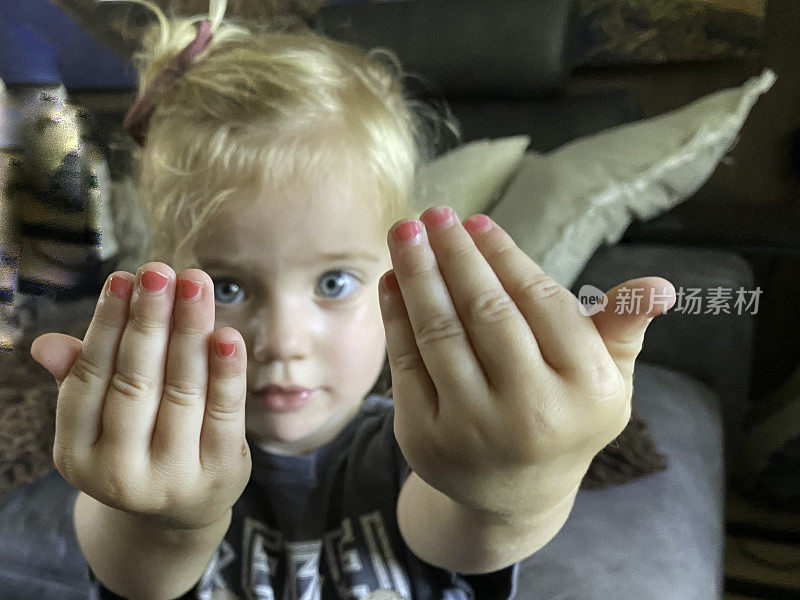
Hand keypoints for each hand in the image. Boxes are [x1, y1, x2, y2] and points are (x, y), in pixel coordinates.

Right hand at [30, 263, 250, 529]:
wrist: (184, 509)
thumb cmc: (140, 441)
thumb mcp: (103, 418)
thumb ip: (82, 377)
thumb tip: (46, 345)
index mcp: (76, 453)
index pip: (89, 379)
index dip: (105, 326)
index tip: (123, 278)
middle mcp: (118, 473)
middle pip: (136, 383)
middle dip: (150, 321)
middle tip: (161, 271)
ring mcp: (171, 479)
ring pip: (181, 393)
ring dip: (189, 333)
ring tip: (196, 285)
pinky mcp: (219, 475)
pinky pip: (223, 415)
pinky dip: (227, 374)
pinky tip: (229, 335)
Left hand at [378, 207, 674, 516]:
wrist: (515, 495)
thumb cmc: (565, 418)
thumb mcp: (606, 380)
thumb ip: (621, 329)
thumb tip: (659, 286)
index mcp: (587, 390)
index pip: (539, 303)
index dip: (504, 256)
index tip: (477, 222)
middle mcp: (530, 412)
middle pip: (485, 313)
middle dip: (455, 255)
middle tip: (434, 214)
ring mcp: (472, 429)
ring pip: (440, 332)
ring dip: (418, 274)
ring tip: (405, 233)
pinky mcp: (425, 438)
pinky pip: (407, 362)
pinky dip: (396, 316)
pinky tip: (392, 281)